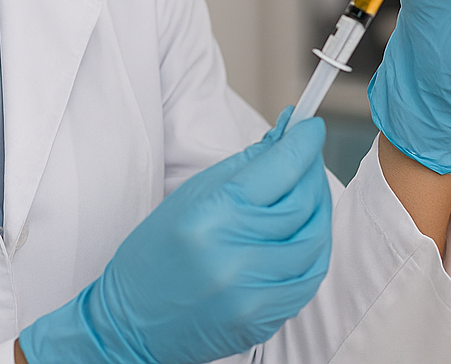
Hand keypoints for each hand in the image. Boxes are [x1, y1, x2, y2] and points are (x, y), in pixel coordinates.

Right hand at [18, 108, 330, 363]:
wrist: (132, 321)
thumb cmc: (155, 253)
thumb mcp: (189, 196)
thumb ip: (243, 166)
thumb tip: (285, 136)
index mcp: (211, 214)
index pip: (279, 169)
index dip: (303, 143)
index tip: (311, 128)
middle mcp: (234, 255)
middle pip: (301, 204)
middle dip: (311, 173)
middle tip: (307, 158)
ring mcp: (252, 293)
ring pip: (314, 242)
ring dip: (318, 212)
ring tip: (306, 195)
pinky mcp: (263, 320)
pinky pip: (308, 279)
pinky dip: (312, 251)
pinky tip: (301, 235)